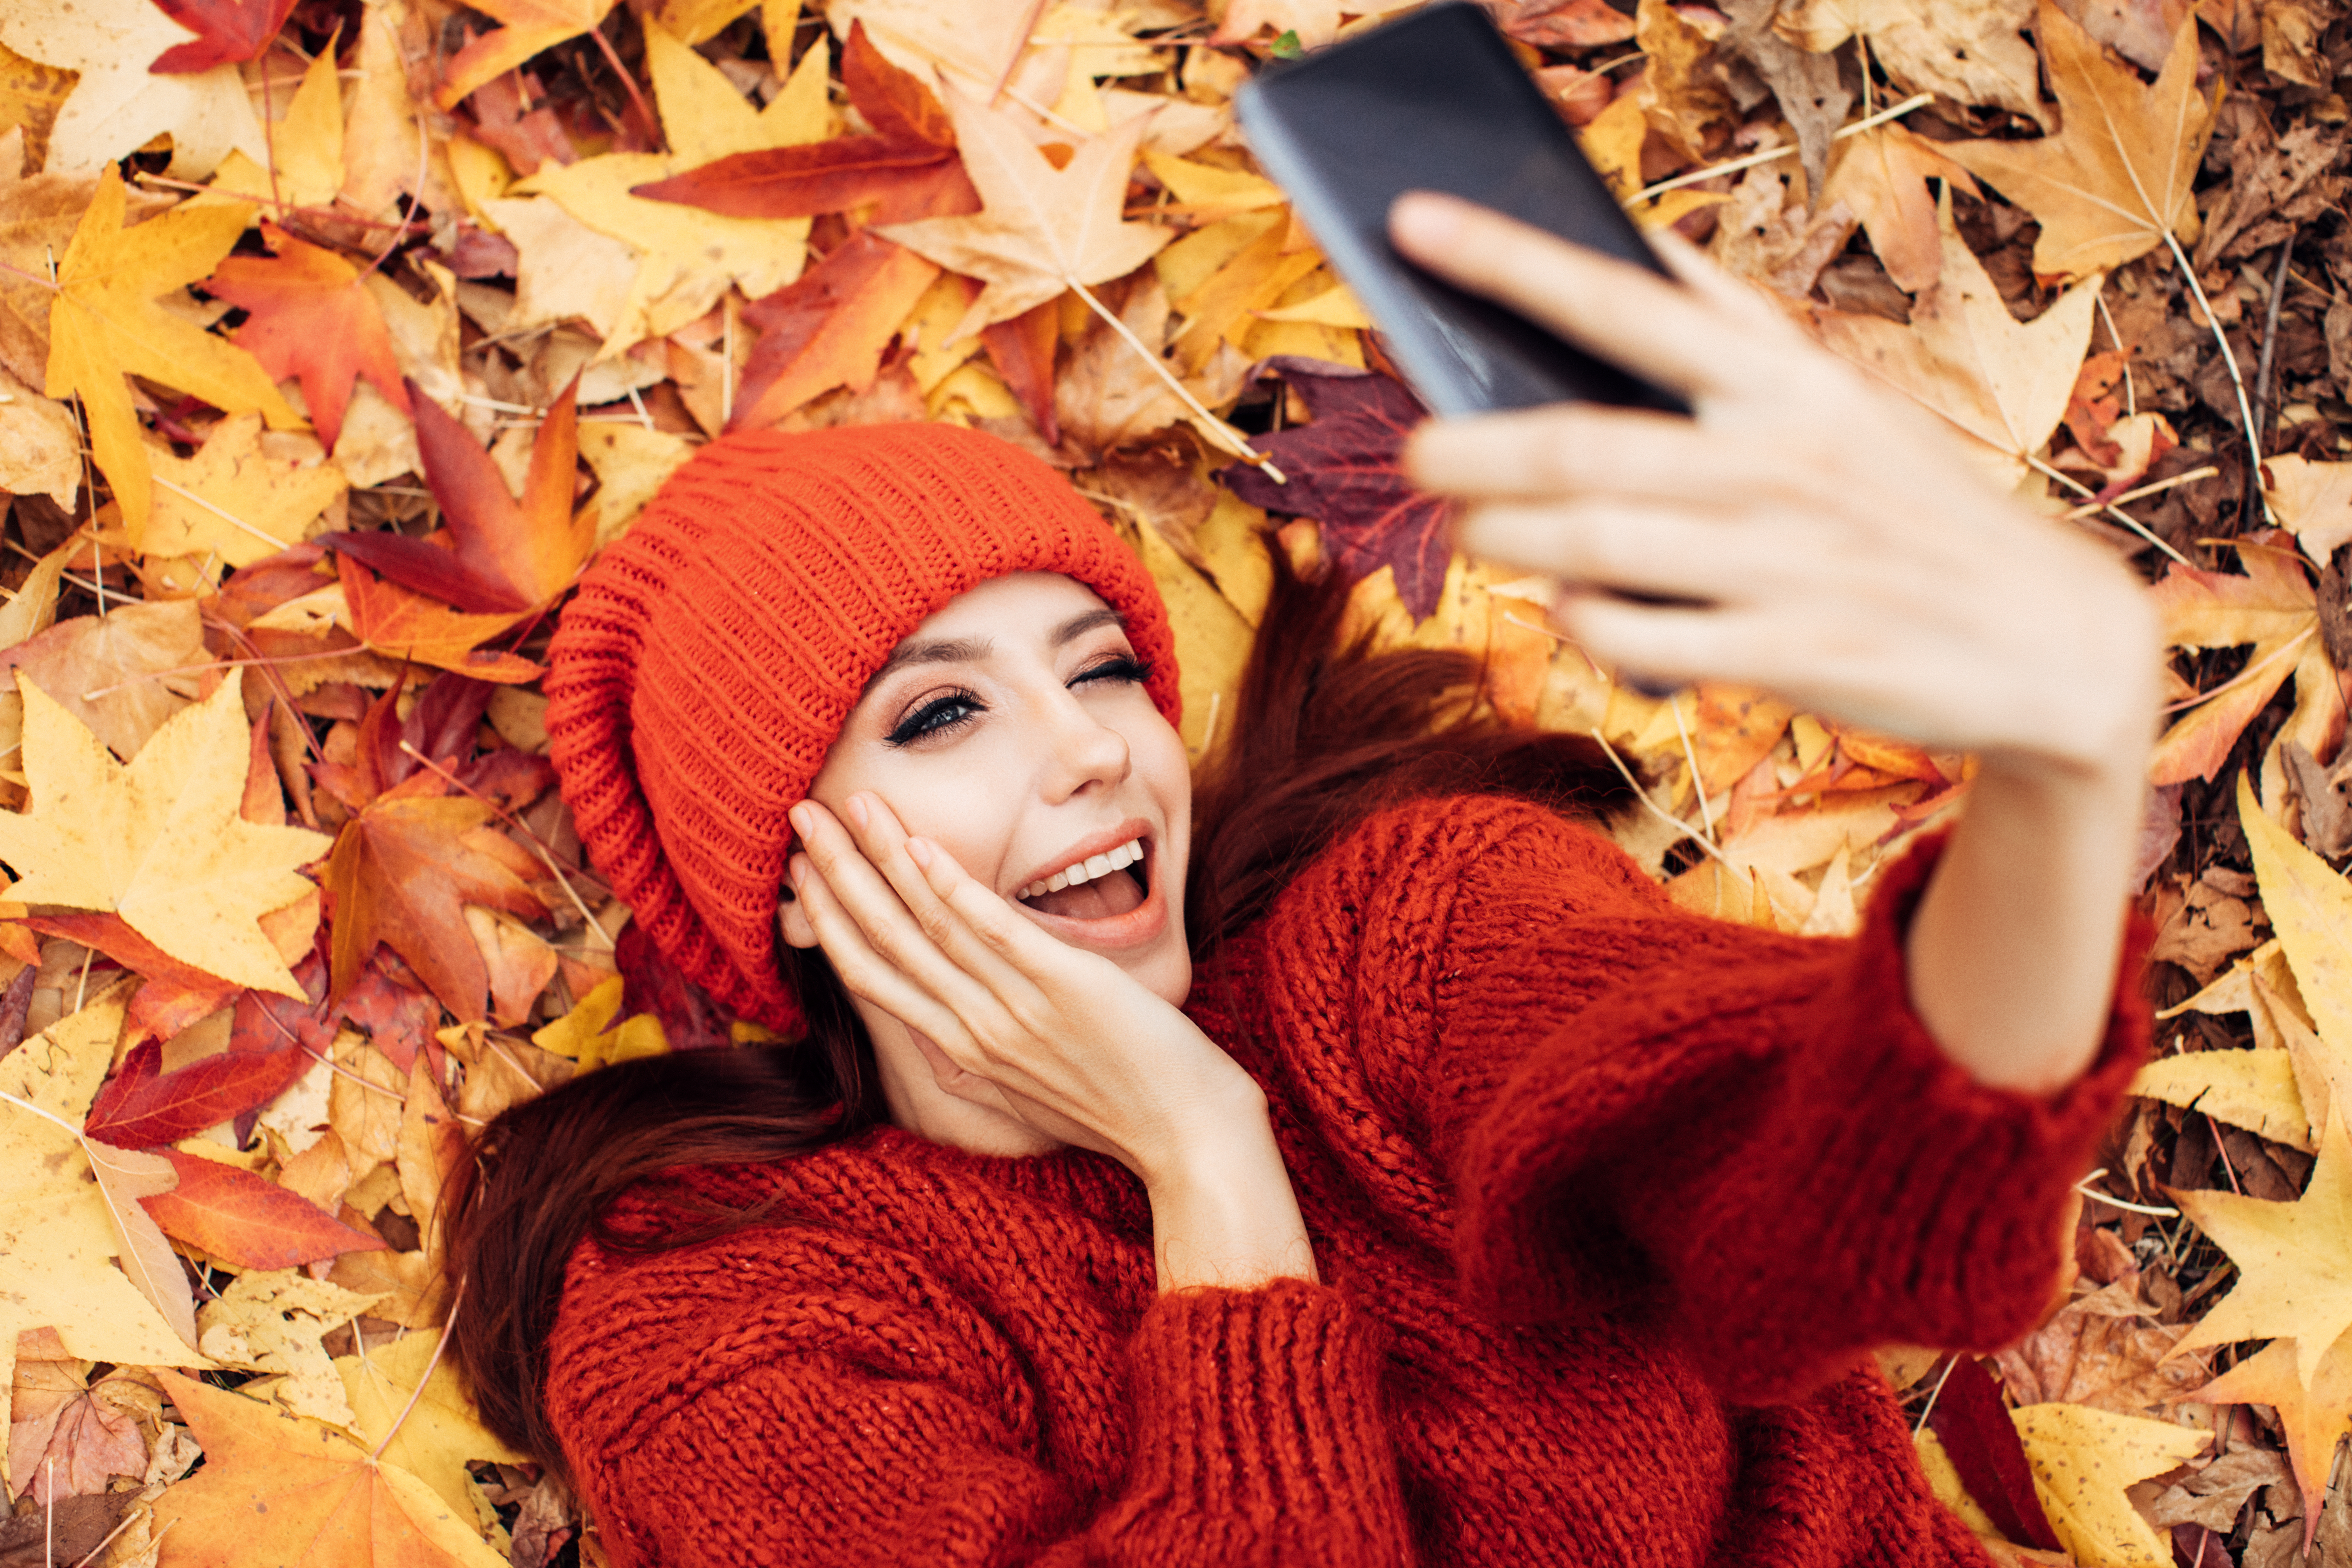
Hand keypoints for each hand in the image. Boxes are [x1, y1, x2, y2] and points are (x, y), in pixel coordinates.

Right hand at [785, 794, 1267, 1187]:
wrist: (1189, 1139)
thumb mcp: (1031, 1092)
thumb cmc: (1120, 1109)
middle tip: (801, 814)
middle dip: (836, 875)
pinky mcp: (1064, 987)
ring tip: (851, 806)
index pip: (874, 977)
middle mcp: (976, 1030)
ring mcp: (1016, 1009)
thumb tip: (949, 1048)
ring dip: (883, 861)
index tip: (802, 871)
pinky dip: (954, 887)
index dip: (831, 920)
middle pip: (884, 943)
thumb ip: (985, 1063)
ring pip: (928, 927)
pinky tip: (923, 846)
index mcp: (965, 1049)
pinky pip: (996, 931)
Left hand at [1389, 191, 2157, 787]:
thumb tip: (1637, 251)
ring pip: (1585, 547)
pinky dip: (1574, 618)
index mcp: (1788, 383)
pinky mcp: (1784, 655)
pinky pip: (1630, 636)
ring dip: (1501, 539)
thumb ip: (1739, 328)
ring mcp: (1782, 563)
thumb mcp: (1842, 399)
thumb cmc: (1907, 507)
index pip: (1623, 302)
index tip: (1415, 224)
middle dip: (1468, 450)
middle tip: (1417, 452)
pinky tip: (1563, 601)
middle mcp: (1780, 463)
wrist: (2044, 638)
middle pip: (1575, 446)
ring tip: (1471, 527)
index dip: (1510, 260)